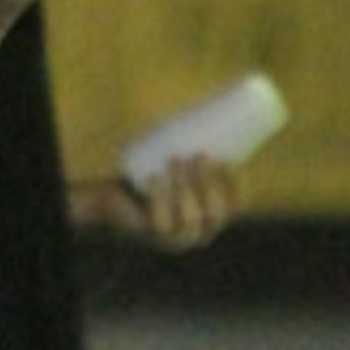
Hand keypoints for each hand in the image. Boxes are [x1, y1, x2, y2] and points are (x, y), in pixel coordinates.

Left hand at [93, 152, 238, 250]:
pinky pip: (160, 220)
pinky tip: (155, 177)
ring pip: (190, 218)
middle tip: (199, 154)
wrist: (115, 196)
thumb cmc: (154, 174)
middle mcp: (200, 235)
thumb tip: (220, 109)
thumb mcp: (180, 161)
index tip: (226, 159)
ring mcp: (176, 240)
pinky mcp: (151, 237)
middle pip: (214, 213)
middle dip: (209, 183)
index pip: (233, 207)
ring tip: (175, 159)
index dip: (234, 186)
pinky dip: (158, 196)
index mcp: (213, 219)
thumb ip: (198, 145)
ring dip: (185, 186)